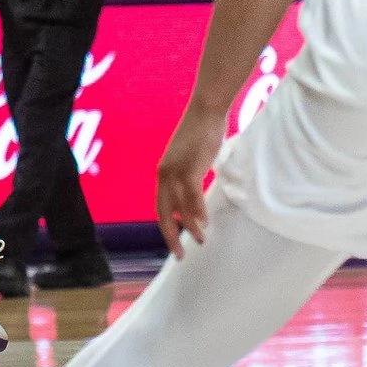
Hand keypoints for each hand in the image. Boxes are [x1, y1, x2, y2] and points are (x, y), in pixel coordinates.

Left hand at [155, 101, 226, 257]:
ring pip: (180, 207)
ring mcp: (176, 170)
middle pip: (164, 212)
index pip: (161, 206)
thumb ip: (188, 178)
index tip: (175, 243)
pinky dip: (198, 210)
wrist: (205, 112)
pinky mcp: (190, 166)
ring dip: (190, 226)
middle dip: (171, 235)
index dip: (167, 226)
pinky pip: (192, 195)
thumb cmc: (201, 135)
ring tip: (201, 240)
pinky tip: (205, 221)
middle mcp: (165, 173)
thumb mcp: (189, 161)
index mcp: (164, 172)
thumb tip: (194, 195)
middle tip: (180, 254)